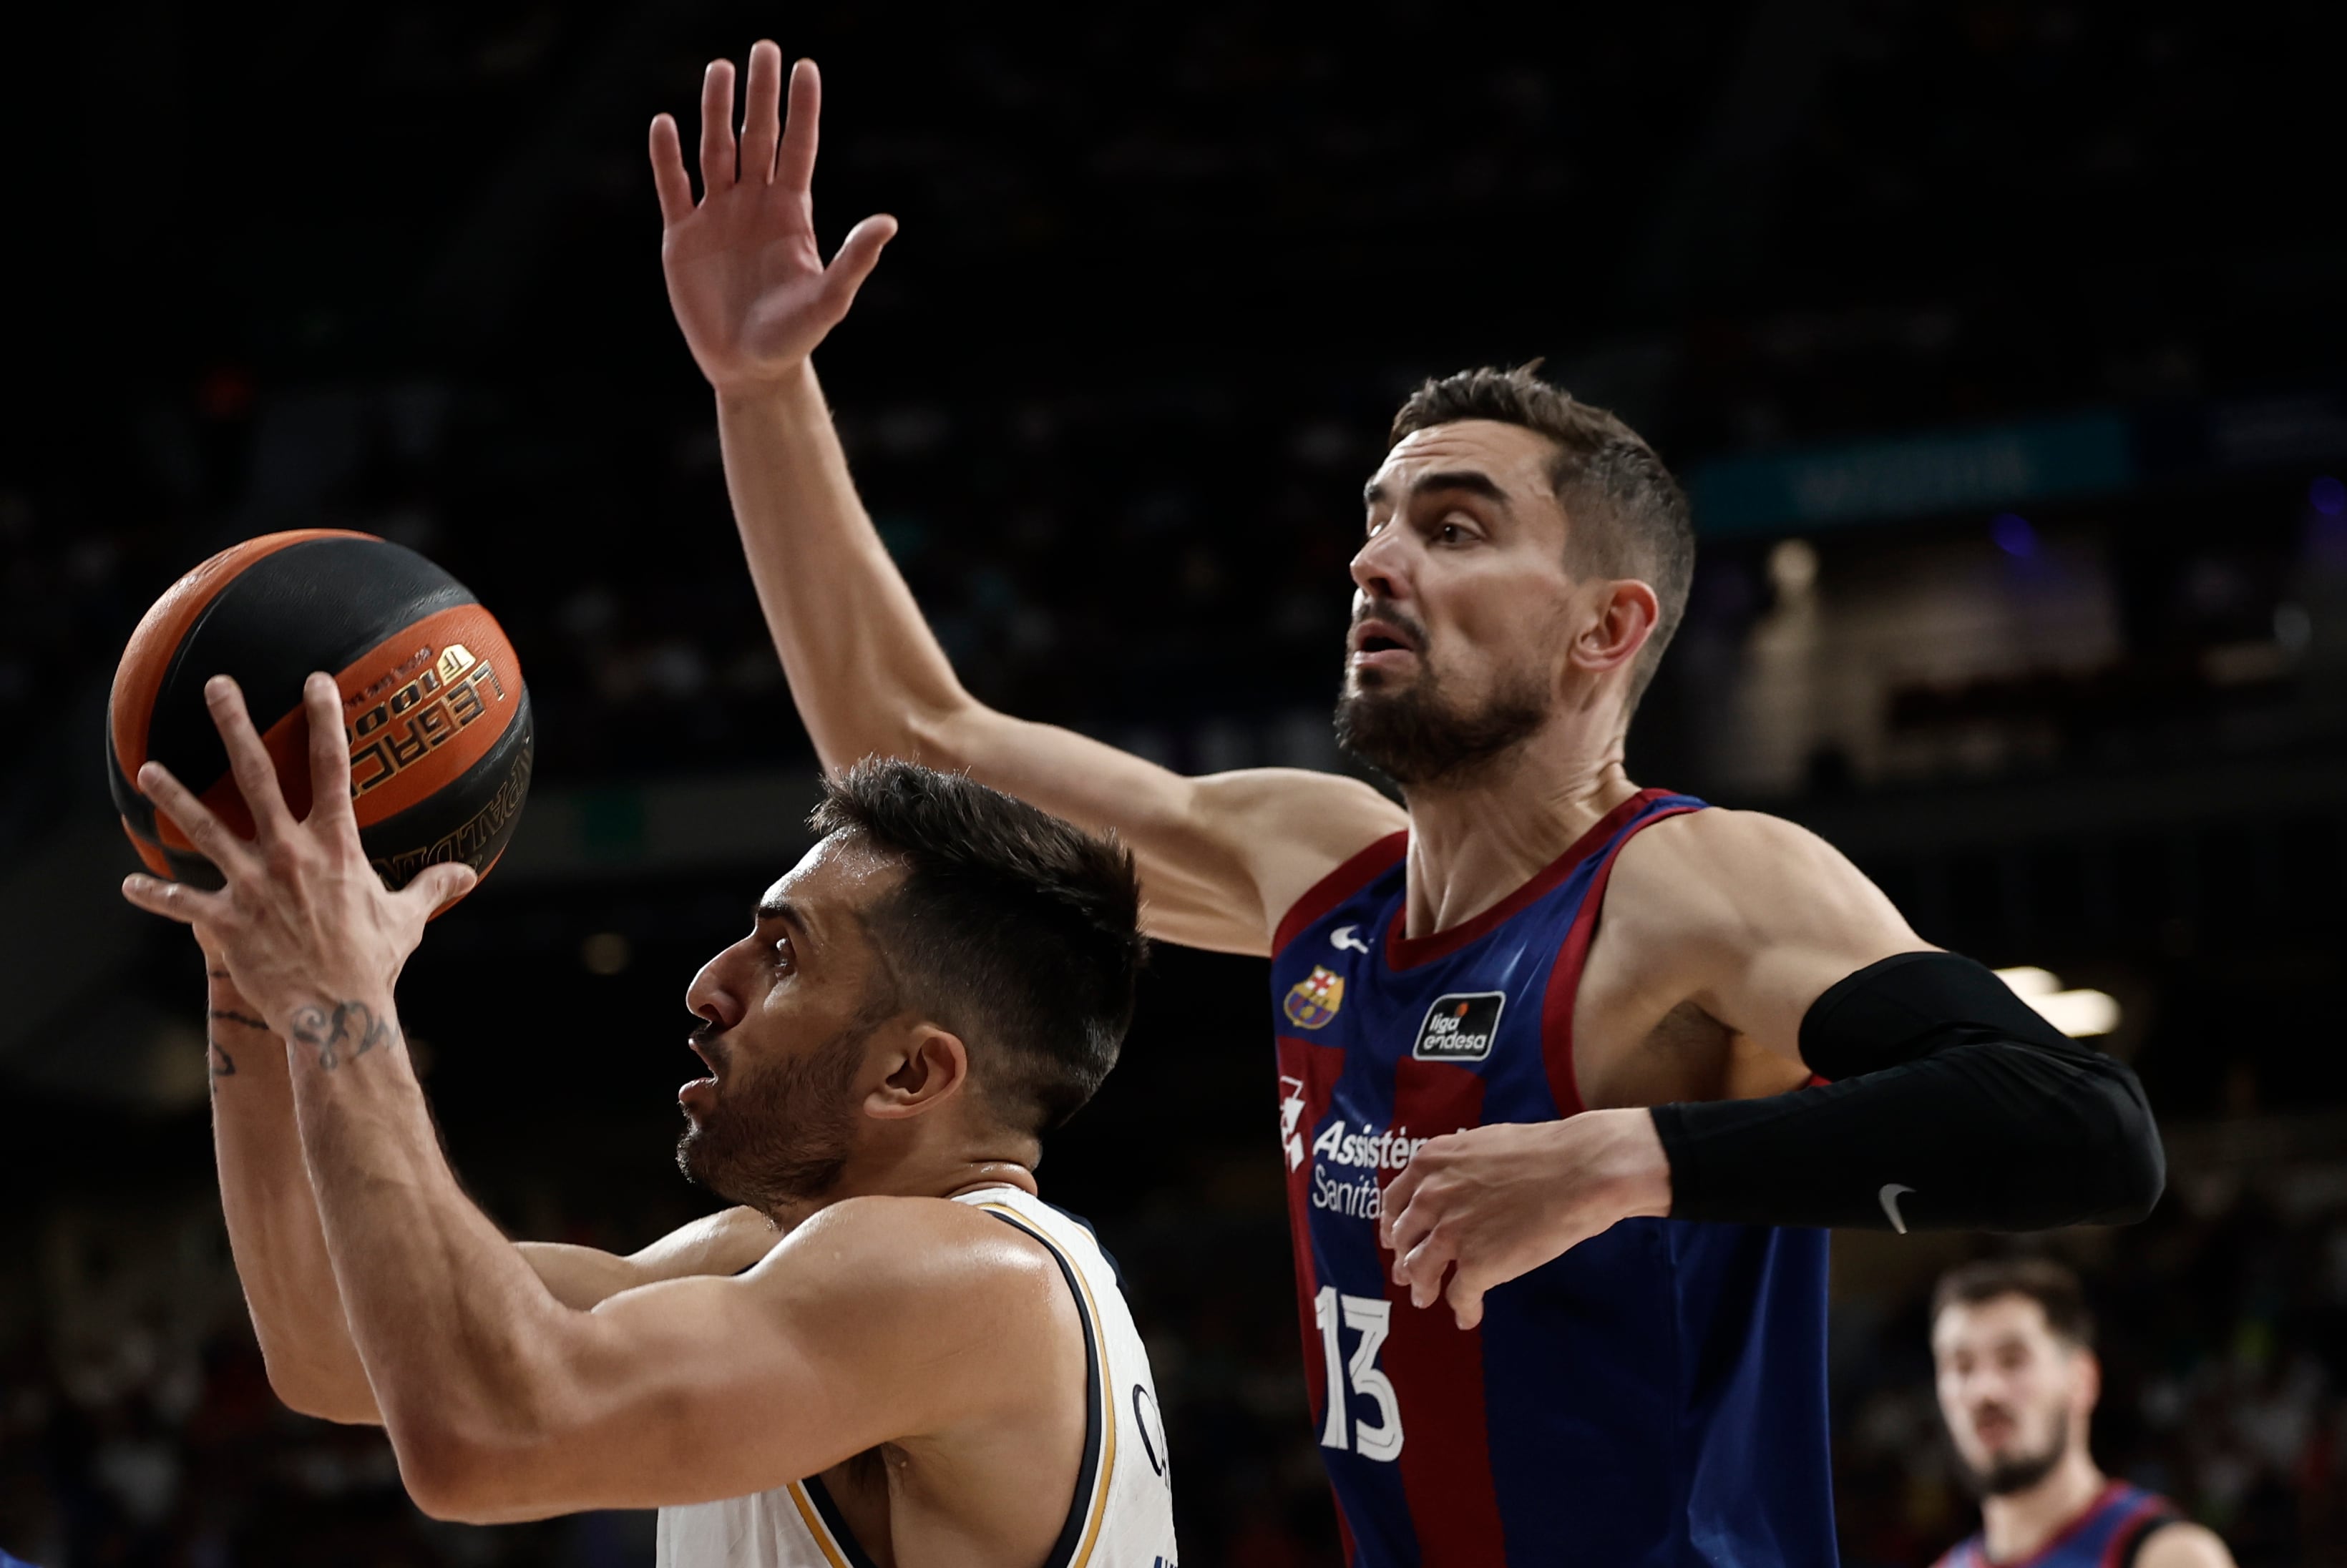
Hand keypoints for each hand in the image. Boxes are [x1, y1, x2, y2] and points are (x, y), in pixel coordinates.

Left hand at [120, 674, 473, 1047]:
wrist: (337, 1015)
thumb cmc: (374, 965)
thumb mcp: (408, 920)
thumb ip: (431, 888)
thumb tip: (466, 875)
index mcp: (335, 847)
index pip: (332, 769)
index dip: (325, 720)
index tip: (314, 681)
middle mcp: (289, 855)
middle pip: (254, 777)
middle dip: (234, 727)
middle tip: (217, 686)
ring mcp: (252, 886)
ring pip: (204, 828)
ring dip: (174, 796)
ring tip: (147, 769)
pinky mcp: (225, 922)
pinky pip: (183, 903)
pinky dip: (156, 895)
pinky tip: (130, 887)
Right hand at [651, 44, 895, 392]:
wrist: (750, 369)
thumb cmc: (794, 337)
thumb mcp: (829, 300)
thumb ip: (855, 259)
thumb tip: (888, 222)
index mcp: (792, 213)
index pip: (798, 148)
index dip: (802, 109)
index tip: (806, 66)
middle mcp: (754, 204)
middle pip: (757, 137)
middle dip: (760, 94)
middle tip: (764, 48)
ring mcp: (717, 217)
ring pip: (715, 150)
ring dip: (714, 111)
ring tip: (718, 69)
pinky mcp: (682, 237)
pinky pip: (673, 187)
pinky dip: (668, 157)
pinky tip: (665, 122)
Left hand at [1377, 1109, 1673, 1329]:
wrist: (1580, 1170)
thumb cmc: (1544, 1152)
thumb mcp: (1483, 1144)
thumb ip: (1458, 1167)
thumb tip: (1455, 1183)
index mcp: (1431, 1163)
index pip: (1394, 1201)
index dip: (1393, 1224)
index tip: (1395, 1238)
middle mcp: (1431, 1198)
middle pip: (1403, 1239)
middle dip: (1403, 1259)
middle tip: (1406, 1274)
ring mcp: (1451, 1233)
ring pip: (1420, 1270)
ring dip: (1422, 1287)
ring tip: (1425, 1299)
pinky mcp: (1477, 1265)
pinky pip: (1459, 1296)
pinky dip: (1463, 1309)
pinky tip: (1468, 1317)